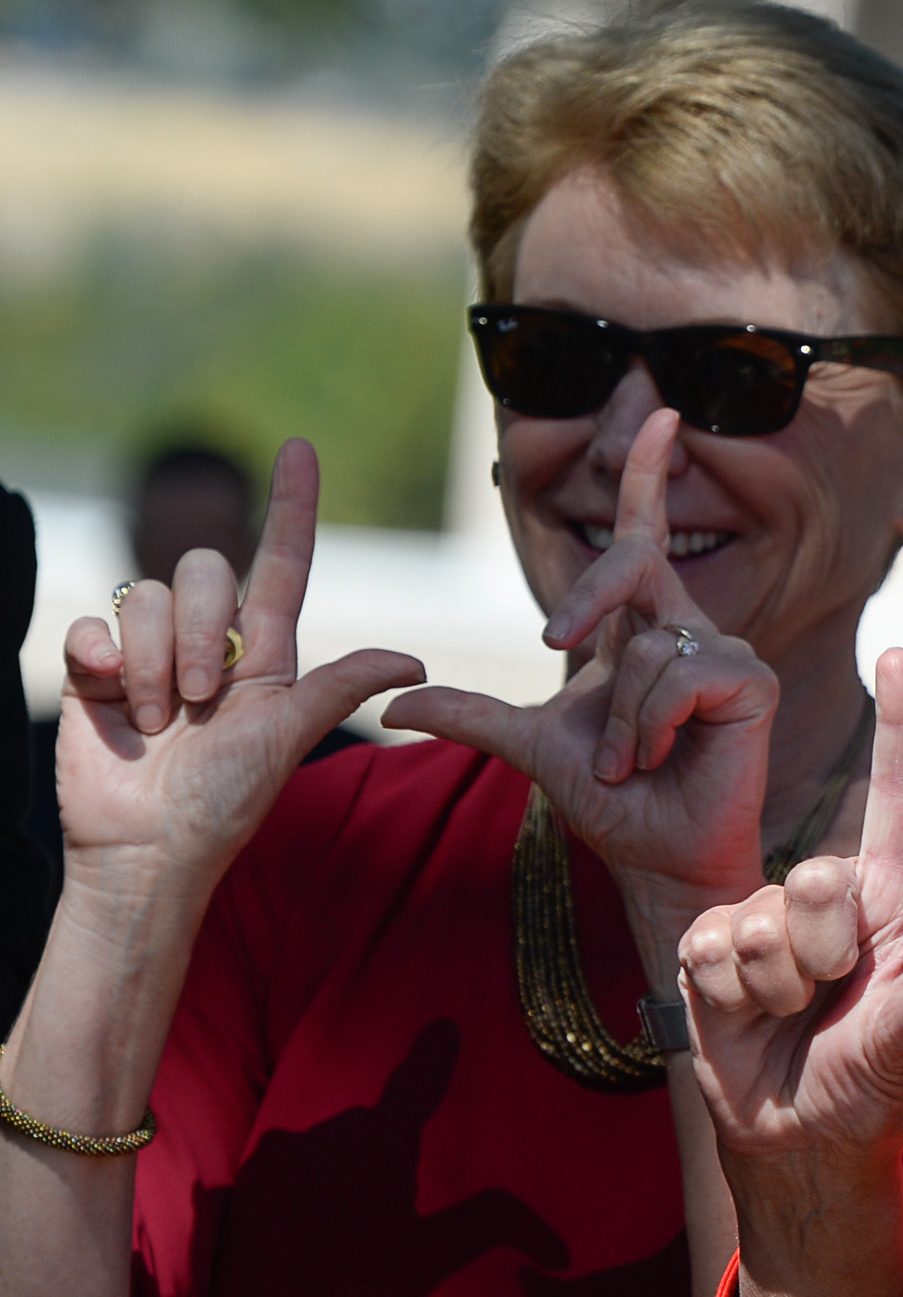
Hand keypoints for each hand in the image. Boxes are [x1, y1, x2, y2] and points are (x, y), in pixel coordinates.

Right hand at [56, 438, 422, 901]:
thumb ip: (339, 689)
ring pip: (147, 598)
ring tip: (161, 721)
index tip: (301, 448)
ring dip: (154, 665)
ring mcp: (147, 652)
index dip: (291, 505)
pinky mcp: (93, 667)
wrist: (149, 847)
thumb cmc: (226, 801)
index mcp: (264, 652)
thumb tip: (415, 661)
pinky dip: (103, 658)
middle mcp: (207, 641)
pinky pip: (92, 622)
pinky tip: (112, 697)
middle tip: (200, 702)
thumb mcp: (288, 739)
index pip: (281, 562)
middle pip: (201, 570)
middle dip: (199, 634)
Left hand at [384, 410, 774, 924]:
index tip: (665, 415)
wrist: (657, 860)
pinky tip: (655, 758)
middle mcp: (687, 631)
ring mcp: (726, 655)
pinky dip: (648, 722)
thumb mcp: (527, 747)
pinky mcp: (754, 682)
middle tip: (551, 642)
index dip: (649, 476)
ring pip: (642, 647)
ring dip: (614, 719)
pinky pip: (674, 674)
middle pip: (634, 564)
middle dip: (587, 596)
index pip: (645, 538)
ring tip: (622, 765)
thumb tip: (392, 700)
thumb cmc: (612, 805)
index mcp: (641, 633)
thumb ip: (468, 714)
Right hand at [682, 647, 902, 1175]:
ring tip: (791, 1014)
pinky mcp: (703, 946)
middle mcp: (825, 889)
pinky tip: (744, 1018)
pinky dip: (733, 1002)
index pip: (896, 793)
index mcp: (891, 891)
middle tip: (833, 995)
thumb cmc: (871, 1073)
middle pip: (820, 877)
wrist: (799, 1131)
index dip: (899, 724)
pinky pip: (711, 955)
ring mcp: (760, 914)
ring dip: (779, 989)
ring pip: (762, 924)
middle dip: (828, 954)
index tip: (901, 655)